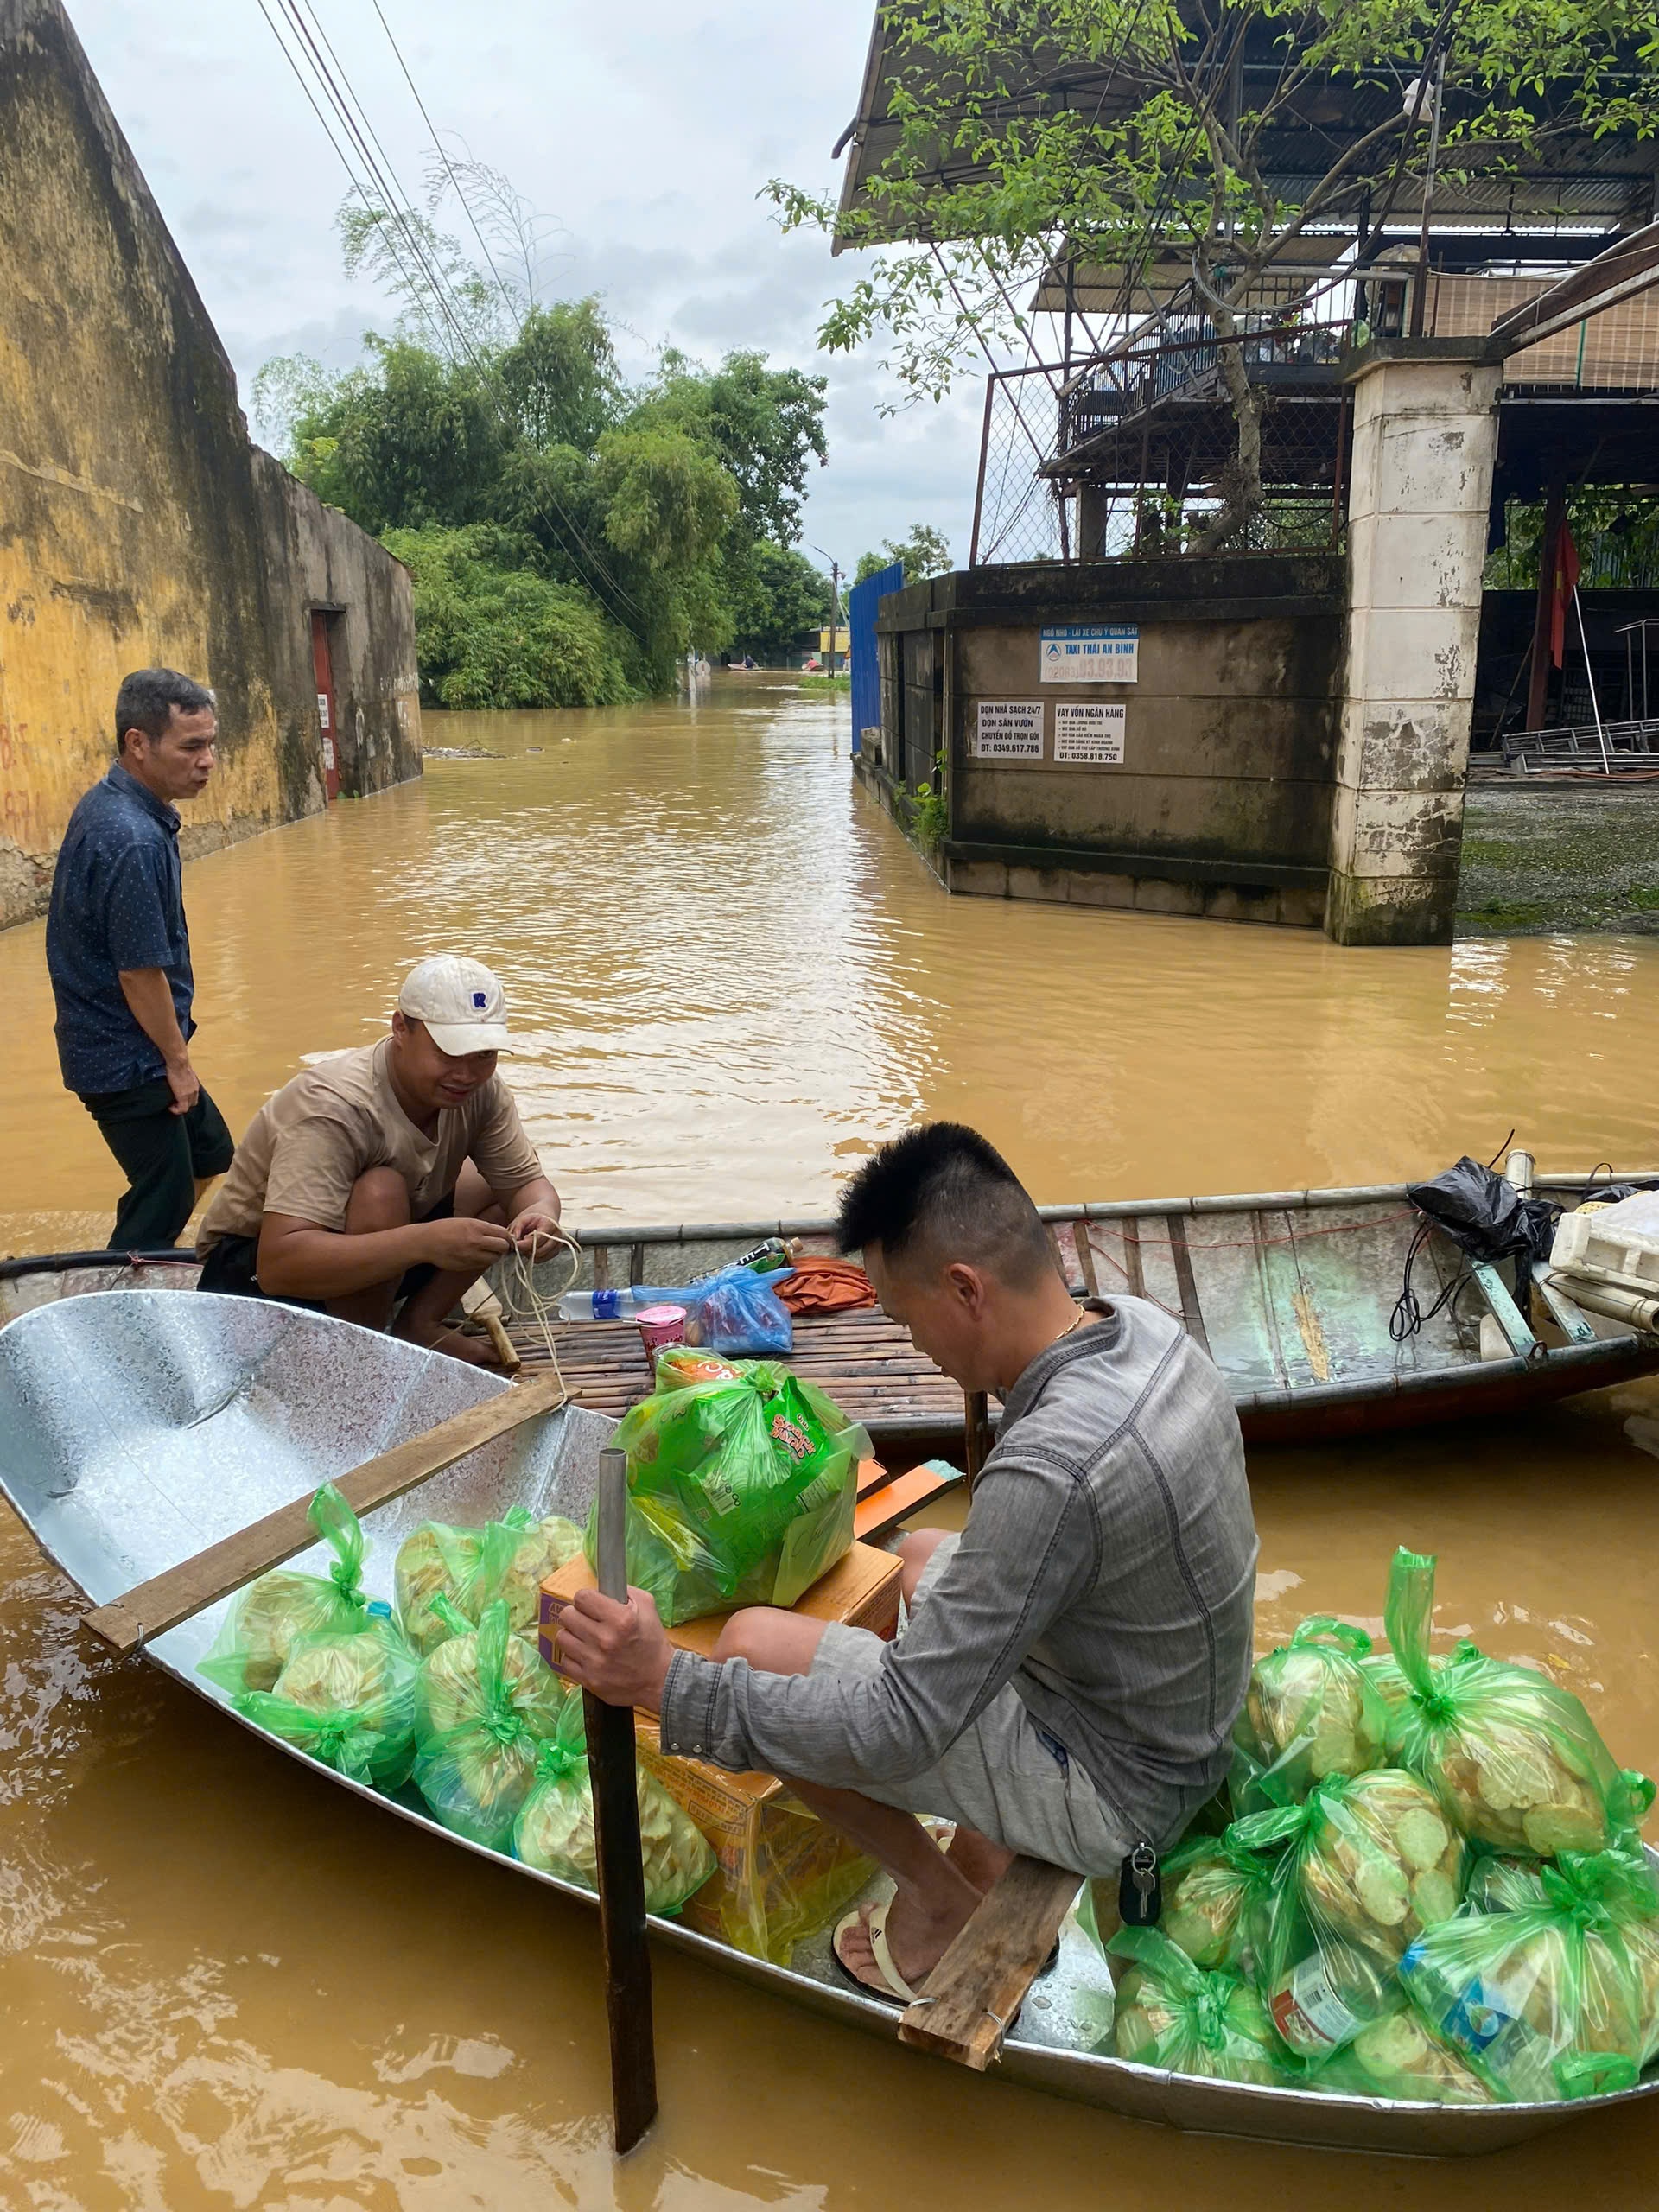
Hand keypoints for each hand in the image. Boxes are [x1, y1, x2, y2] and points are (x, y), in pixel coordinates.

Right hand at [165, 1059, 198, 1115]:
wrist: (178, 1062)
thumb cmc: (179, 1063)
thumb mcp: (184, 1072)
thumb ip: (183, 1077)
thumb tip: (177, 1077)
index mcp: (195, 1084)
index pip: (194, 1096)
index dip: (187, 1100)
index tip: (178, 1099)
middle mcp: (195, 1090)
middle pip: (192, 1103)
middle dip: (184, 1104)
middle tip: (175, 1104)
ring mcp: (190, 1094)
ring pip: (187, 1107)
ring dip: (180, 1108)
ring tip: (172, 1106)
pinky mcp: (183, 1096)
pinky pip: (182, 1109)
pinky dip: (176, 1110)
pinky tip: (170, 1108)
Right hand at [423, 1214, 514, 1272]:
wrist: (426, 1242)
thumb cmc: (444, 1229)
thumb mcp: (465, 1222)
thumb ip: (483, 1228)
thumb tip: (501, 1234)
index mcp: (476, 1227)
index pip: (503, 1233)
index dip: (507, 1237)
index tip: (505, 1239)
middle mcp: (476, 1241)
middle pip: (502, 1247)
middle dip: (503, 1247)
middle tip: (499, 1247)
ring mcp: (471, 1255)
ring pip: (494, 1258)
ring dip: (494, 1256)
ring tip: (487, 1252)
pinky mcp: (466, 1266)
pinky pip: (482, 1265)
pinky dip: (483, 1262)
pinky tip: (476, 1256)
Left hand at [508, 1204, 561, 1257]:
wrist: (545, 1218)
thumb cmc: (533, 1219)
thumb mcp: (522, 1219)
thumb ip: (516, 1229)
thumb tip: (514, 1243)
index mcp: (550, 1224)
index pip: (538, 1239)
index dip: (526, 1244)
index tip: (516, 1243)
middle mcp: (557, 1235)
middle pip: (540, 1251)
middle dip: (526, 1250)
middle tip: (520, 1244)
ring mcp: (558, 1244)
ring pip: (540, 1257)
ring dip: (529, 1254)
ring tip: (525, 1245)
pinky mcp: (555, 1252)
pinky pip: (542, 1259)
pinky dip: (533, 1256)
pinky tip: (530, 1248)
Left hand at [555, 1586, 672, 1712]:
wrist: (660, 1680)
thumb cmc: (653, 1641)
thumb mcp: (647, 1606)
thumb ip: (624, 1591)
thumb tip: (600, 1586)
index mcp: (620, 1619)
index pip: (582, 1597)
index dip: (587, 1599)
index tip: (592, 1604)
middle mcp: (604, 1639)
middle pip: (567, 1615)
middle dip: (577, 1615)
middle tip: (588, 1620)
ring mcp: (594, 1662)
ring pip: (562, 1637)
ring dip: (573, 1635)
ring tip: (586, 1638)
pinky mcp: (588, 1680)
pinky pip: (565, 1661)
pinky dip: (574, 1657)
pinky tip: (586, 1656)